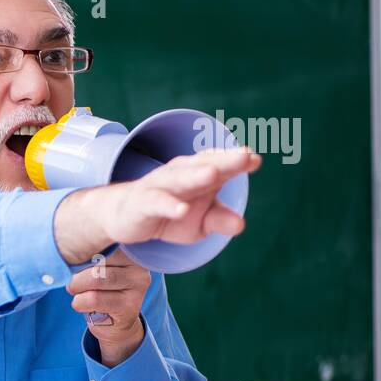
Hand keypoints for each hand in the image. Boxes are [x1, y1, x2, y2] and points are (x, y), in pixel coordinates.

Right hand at [54, 147, 261, 264]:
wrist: (125, 216)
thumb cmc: (170, 213)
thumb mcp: (199, 223)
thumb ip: (220, 221)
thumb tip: (240, 224)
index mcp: (200, 174)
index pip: (222, 165)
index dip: (238, 161)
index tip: (255, 160)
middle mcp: (181, 174)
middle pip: (204, 165)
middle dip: (224, 160)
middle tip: (245, 156)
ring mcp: (160, 186)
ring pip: (180, 178)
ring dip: (196, 175)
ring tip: (213, 174)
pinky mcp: (143, 202)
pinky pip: (157, 202)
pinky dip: (169, 205)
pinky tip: (181, 210)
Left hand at [66, 257, 148, 365]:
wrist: (114, 323)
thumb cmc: (99, 288)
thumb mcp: (93, 265)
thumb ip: (87, 252)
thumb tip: (66, 248)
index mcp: (129, 249)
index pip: (100, 240)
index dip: (80, 251)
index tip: (69, 257)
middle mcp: (138, 264)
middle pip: (96, 258)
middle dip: (76, 272)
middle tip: (72, 281)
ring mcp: (138, 285)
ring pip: (95, 278)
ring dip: (76, 287)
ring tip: (76, 291)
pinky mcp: (131, 306)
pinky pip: (94, 299)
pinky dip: (79, 302)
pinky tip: (82, 305)